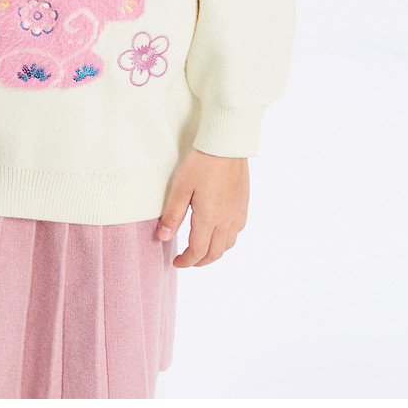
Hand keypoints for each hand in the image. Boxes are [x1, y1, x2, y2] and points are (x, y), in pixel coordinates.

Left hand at [155, 149, 248, 266]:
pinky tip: (220, 231)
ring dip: (215, 252)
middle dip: (200, 261)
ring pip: (229, 244)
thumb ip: (172, 215)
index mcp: (209, 218)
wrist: (226, 145)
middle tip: (186, 260)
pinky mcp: (243, 203)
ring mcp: (237, 212)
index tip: (176, 262)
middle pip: (215, 253)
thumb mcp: (180, 188)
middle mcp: (226, 220)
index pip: (198, 251)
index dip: (186, 261)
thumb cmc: (201, 164)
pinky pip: (238, 229)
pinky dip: (228, 238)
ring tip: (202, 248)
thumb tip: (163, 238)